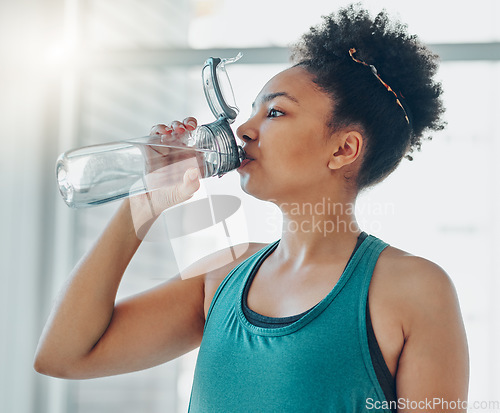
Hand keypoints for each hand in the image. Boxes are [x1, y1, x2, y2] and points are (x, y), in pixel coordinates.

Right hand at [129, 117, 200, 237]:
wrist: (146, 202)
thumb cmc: (167, 198)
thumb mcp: (182, 194)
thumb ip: (190, 185)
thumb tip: (193, 172)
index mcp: (191, 159)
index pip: (199, 140)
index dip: (201, 132)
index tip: (199, 131)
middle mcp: (179, 152)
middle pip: (186, 130)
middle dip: (188, 123)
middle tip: (187, 127)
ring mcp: (166, 148)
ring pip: (172, 129)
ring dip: (174, 125)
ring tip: (174, 130)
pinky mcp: (151, 147)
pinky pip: (155, 133)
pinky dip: (158, 128)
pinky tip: (161, 132)